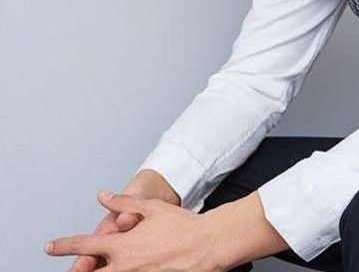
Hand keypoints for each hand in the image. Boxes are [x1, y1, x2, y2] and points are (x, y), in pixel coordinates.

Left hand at [45, 190, 223, 271]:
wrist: (206, 245)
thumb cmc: (182, 226)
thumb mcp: (150, 207)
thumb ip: (123, 203)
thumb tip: (102, 196)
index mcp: (123, 245)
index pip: (85, 246)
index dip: (64, 246)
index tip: (50, 246)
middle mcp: (126, 267)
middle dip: (78, 271)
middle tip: (71, 269)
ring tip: (93, 266)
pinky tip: (124, 268)